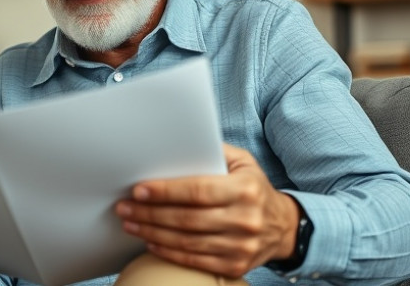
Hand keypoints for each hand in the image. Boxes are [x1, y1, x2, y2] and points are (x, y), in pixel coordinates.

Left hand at [114, 144, 299, 277]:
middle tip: (124, 207)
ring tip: (131, 224)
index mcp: (245, 189)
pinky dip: (168, 252)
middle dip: (150, 213)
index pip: (198, 190)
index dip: (166, 191)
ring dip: (153, 233)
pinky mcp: (235, 265)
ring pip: (187, 242)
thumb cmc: (254, 188)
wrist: (284, 227)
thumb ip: (214, 151)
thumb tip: (177, 144)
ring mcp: (241, 246)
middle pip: (187, 218)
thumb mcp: (243, 162)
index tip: (139, 189)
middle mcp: (245, 219)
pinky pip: (194, 261)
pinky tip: (150, 242)